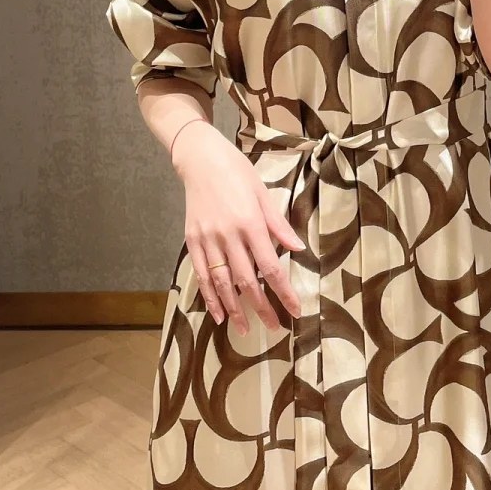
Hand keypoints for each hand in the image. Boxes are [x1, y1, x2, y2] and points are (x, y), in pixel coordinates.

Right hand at [171, 123, 304, 332]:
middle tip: (274, 327)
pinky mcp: (192, 240)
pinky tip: (217, 313)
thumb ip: (278, 224)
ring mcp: (207, 239)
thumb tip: (298, 248)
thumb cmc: (237, 172)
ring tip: (244, 330)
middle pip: (246, 280)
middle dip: (261, 307)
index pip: (270, 267)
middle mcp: (228, 235)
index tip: (294, 310)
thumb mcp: (263, 193)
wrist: (200, 158)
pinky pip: (201, 273)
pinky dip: (209, 296)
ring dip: (234, 309)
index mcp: (250, 223)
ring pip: (222, 282)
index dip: (283, 292)